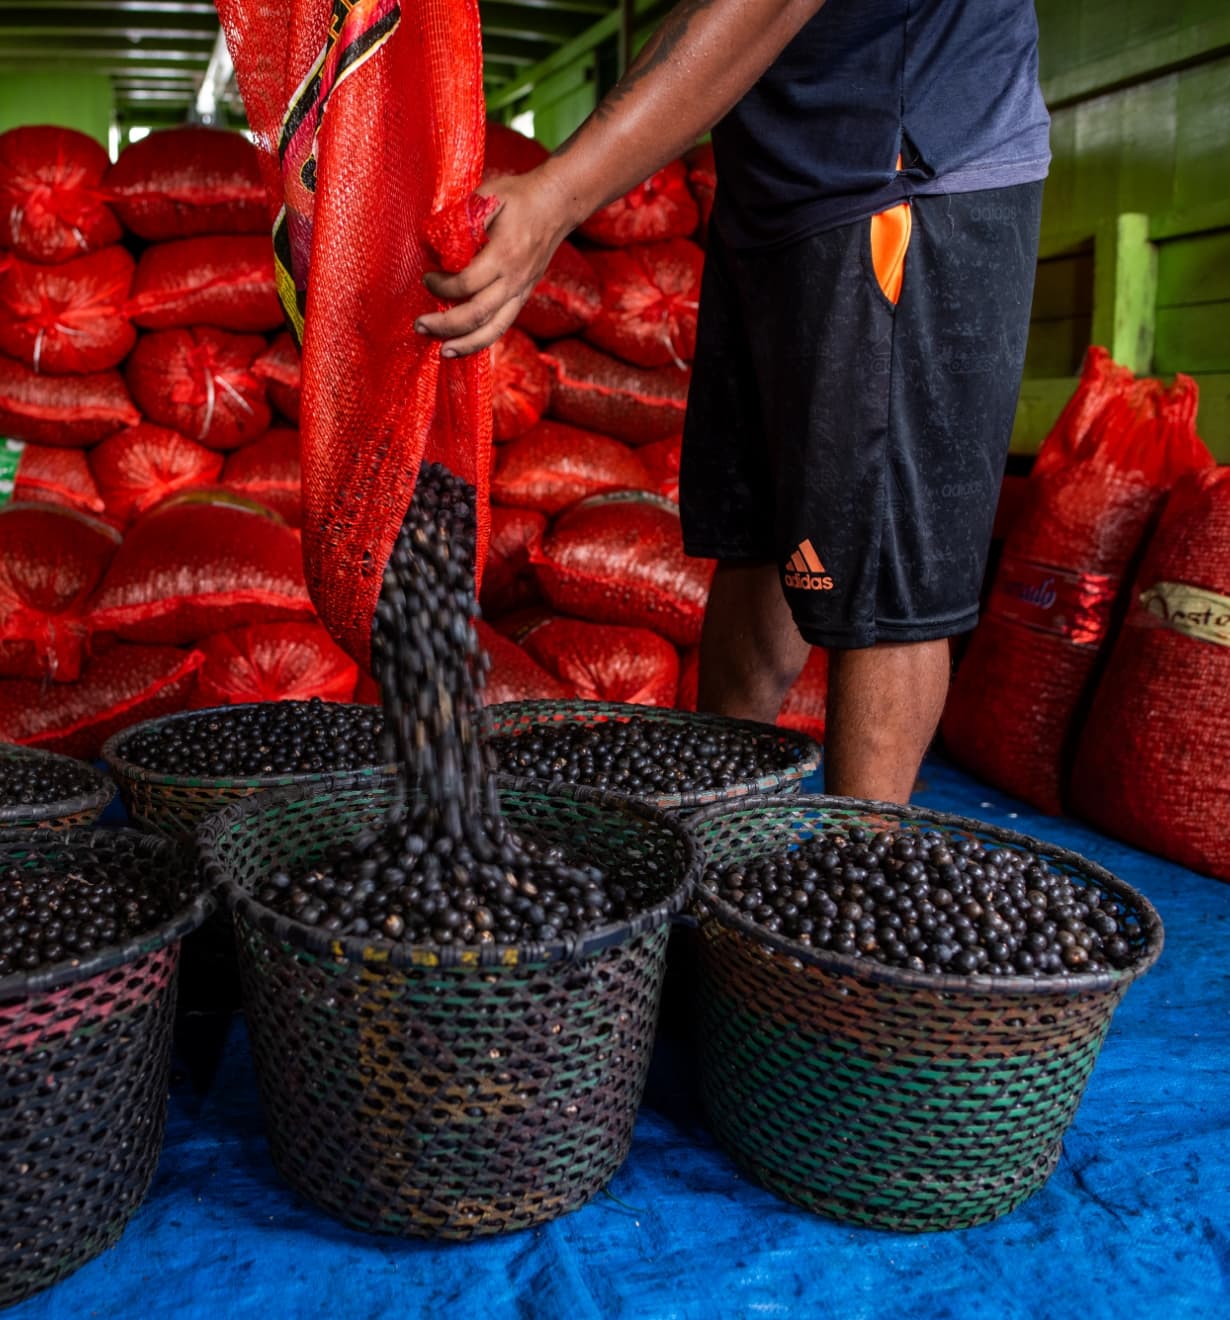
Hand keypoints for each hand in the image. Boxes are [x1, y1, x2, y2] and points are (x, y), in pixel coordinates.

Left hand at [416, 167, 574, 357]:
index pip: (467, 283)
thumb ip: (462, 217)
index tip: (426, 278)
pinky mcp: (523, 297)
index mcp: (505, 254)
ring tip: (443, 352)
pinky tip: (464, 345)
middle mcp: (514, 279)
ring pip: (493, 329)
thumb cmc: (518, 197)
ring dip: (466, 344)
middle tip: (420, 325)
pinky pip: (502, 326)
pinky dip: (482, 339)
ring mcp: (521, 292)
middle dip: (445, 324)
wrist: (557, 205)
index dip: (442, 286)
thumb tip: (433, 240)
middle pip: (478, 314)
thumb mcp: (488, 196)